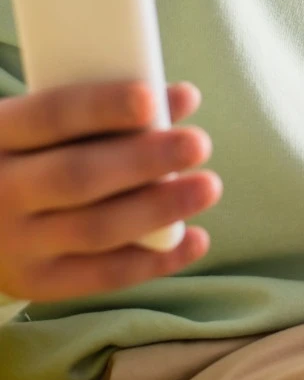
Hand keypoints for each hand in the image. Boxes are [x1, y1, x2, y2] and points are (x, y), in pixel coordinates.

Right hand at [0, 81, 221, 302]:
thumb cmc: (26, 154)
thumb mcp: (43, 124)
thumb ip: (105, 110)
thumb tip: (181, 98)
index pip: (53, 115)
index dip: (103, 106)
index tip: (152, 98)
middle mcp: (1, 190)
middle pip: (77, 176)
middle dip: (143, 160)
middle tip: (198, 143)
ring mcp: (16, 242)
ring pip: (95, 229)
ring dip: (159, 209)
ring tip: (208, 186)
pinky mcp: (37, 281)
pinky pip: (102, 275)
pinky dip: (155, 261)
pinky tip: (195, 240)